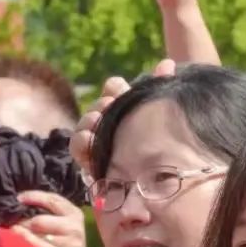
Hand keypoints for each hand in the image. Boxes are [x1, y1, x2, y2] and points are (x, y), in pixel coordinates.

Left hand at [12, 191, 91, 246]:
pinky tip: (20, 242)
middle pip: (40, 220)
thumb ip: (49, 213)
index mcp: (74, 213)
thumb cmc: (65, 244)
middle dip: (24, 222)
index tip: (18, 198)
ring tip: (16, 235)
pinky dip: (28, 244)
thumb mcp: (63, 225)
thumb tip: (22, 203)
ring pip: (38, 234)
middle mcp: (75, 226)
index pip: (52, 199)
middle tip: (14, 225)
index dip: (34, 196)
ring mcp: (72, 243)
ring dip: (24, 235)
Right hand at [70, 60, 177, 176]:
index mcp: (127, 108)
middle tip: (110, 103)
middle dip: (103, 103)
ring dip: (89, 120)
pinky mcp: (94, 164)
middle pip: (99, 107)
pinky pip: (79, 150)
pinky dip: (82, 142)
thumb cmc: (163, 142)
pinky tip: (89, 138)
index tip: (117, 87)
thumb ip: (162, 87)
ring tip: (97, 120)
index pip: (114, 89)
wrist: (165, 183)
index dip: (114, 87)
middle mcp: (111, 124)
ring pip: (86, 126)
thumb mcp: (163, 113)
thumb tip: (166, 63)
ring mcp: (101, 143)